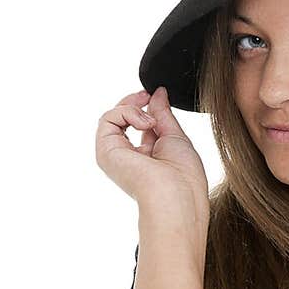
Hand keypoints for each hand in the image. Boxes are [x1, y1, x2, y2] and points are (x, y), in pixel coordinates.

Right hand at [95, 85, 209, 222]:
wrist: (177, 195)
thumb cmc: (183, 175)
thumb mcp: (174, 135)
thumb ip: (162, 113)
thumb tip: (157, 92)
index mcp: (146, 157)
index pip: (139, 124)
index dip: (146, 107)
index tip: (154, 96)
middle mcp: (127, 157)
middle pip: (121, 118)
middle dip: (134, 102)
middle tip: (147, 95)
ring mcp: (114, 155)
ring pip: (112, 117)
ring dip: (132, 107)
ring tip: (151, 120)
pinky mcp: (105, 151)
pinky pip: (108, 119)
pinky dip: (127, 112)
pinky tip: (145, 123)